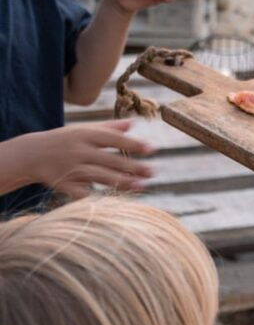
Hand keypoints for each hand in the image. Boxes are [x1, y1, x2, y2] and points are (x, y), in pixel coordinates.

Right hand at [18, 120, 153, 198]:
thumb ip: (109, 128)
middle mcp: (78, 150)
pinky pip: (82, 193)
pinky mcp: (63, 184)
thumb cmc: (64, 140)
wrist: (30, 154)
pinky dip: (97, 198)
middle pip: (110, 160)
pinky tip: (116, 201)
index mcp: (85, 135)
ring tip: (142, 185)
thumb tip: (134, 124)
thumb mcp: (83, 130)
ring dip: (121, 182)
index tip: (152, 149)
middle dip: (133, 167)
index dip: (133, 144)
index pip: (113, 139)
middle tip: (153, 172)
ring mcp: (70, 168)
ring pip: (99, 176)